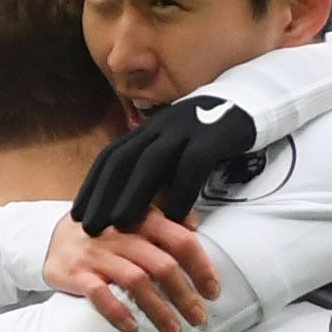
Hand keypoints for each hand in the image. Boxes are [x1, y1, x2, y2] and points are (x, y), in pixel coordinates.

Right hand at [44, 209, 220, 331]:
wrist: (51, 238)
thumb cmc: (104, 231)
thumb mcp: (132, 214)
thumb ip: (163, 217)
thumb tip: (194, 224)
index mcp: (140, 216)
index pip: (179, 239)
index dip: (201, 266)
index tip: (213, 291)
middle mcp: (120, 232)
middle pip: (162, 265)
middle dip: (185, 295)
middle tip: (199, 318)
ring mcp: (97, 253)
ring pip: (136, 281)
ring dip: (158, 309)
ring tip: (174, 329)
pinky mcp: (75, 272)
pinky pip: (99, 294)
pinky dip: (117, 311)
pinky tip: (132, 327)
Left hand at [72, 94, 262, 235]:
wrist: (252, 103)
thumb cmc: (210, 136)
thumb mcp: (178, 149)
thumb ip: (158, 172)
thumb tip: (136, 208)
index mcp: (149, 129)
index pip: (112, 157)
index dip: (93, 185)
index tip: (78, 214)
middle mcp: (162, 126)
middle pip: (123, 159)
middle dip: (103, 194)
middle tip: (89, 228)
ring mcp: (187, 128)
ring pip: (151, 161)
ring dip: (131, 194)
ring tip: (119, 226)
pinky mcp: (214, 137)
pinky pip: (192, 166)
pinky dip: (180, 192)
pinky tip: (172, 219)